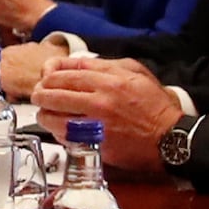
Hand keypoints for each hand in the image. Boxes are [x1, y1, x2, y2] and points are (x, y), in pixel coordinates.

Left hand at [32, 56, 179, 161]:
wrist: (169, 139)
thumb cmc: (154, 106)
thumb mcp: (136, 73)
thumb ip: (107, 65)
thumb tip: (78, 63)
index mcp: (110, 81)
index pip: (67, 71)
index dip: (51, 73)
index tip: (46, 76)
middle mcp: (100, 101)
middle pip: (54, 92)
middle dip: (41, 92)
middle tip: (39, 94)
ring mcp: (95, 125)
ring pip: (53, 116)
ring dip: (44, 113)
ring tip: (44, 112)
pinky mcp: (95, 145)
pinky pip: (64, 136)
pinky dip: (57, 131)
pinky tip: (59, 128)